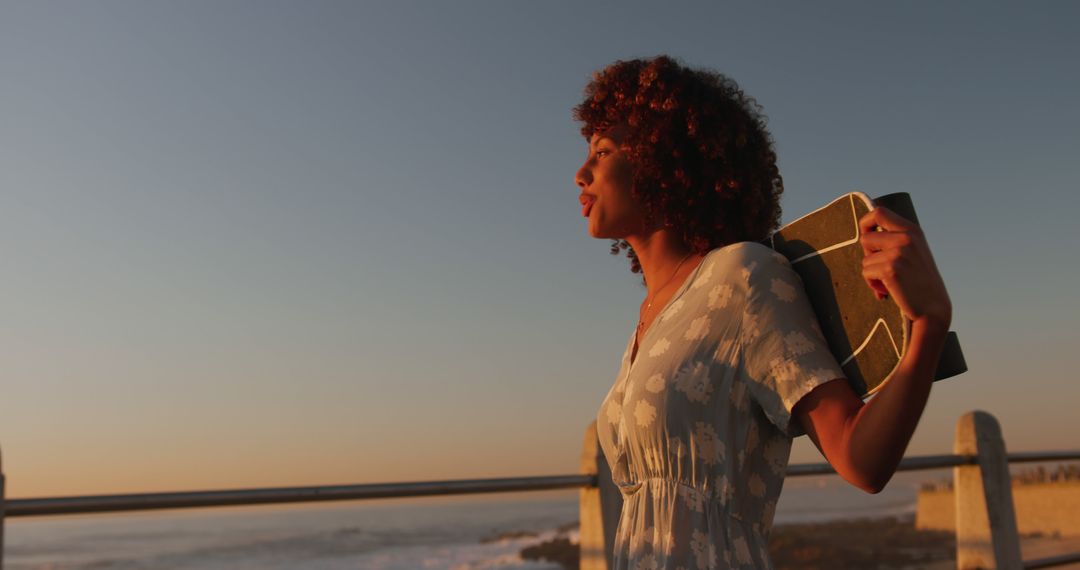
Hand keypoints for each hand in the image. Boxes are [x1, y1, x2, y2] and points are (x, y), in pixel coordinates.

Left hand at [859, 206, 951, 328]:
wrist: (933, 308)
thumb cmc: (920, 282)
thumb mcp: (914, 252)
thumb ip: (896, 239)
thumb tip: (866, 232)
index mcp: (912, 231)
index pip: (879, 212)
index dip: (865, 222)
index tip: (865, 234)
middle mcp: (906, 238)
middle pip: (866, 238)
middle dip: (868, 255)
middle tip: (881, 268)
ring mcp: (898, 252)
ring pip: (865, 259)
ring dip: (872, 273)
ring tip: (889, 282)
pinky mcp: (890, 269)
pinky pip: (866, 273)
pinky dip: (872, 284)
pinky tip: (887, 290)